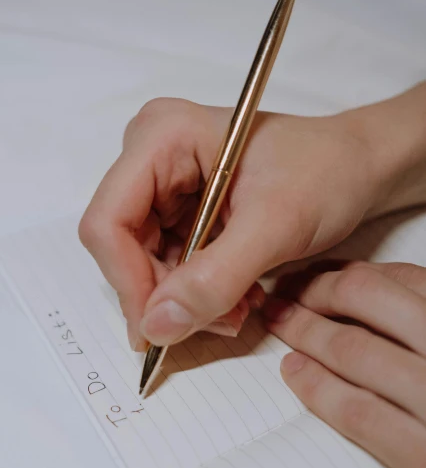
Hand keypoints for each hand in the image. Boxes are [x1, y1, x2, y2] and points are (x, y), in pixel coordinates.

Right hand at [79, 85, 425, 350]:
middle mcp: (150, 158)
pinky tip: (234, 301)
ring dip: (185, 301)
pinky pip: (167, 267)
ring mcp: (162, 186)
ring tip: (236, 312)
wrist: (358, 168)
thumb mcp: (276, 225)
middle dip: (164, 296)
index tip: (161, 330)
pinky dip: (196, 293)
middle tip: (217, 323)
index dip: (127, 282)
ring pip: (143, 265)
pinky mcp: (178, 211)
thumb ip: (215, 277)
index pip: (109, 222)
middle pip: (122, 248)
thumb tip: (156, 327)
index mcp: (161, 137)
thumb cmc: (327, 173)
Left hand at [263, 261, 425, 467]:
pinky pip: (360, 413)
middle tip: (287, 296)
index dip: (349, 274)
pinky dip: (318, 388)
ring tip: (280, 325)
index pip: (403, 280)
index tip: (318, 277)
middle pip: (369, 299)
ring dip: (305, 333)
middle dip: (316, 292)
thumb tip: (379, 301)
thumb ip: (422, 333)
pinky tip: (295, 373)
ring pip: (355, 350)